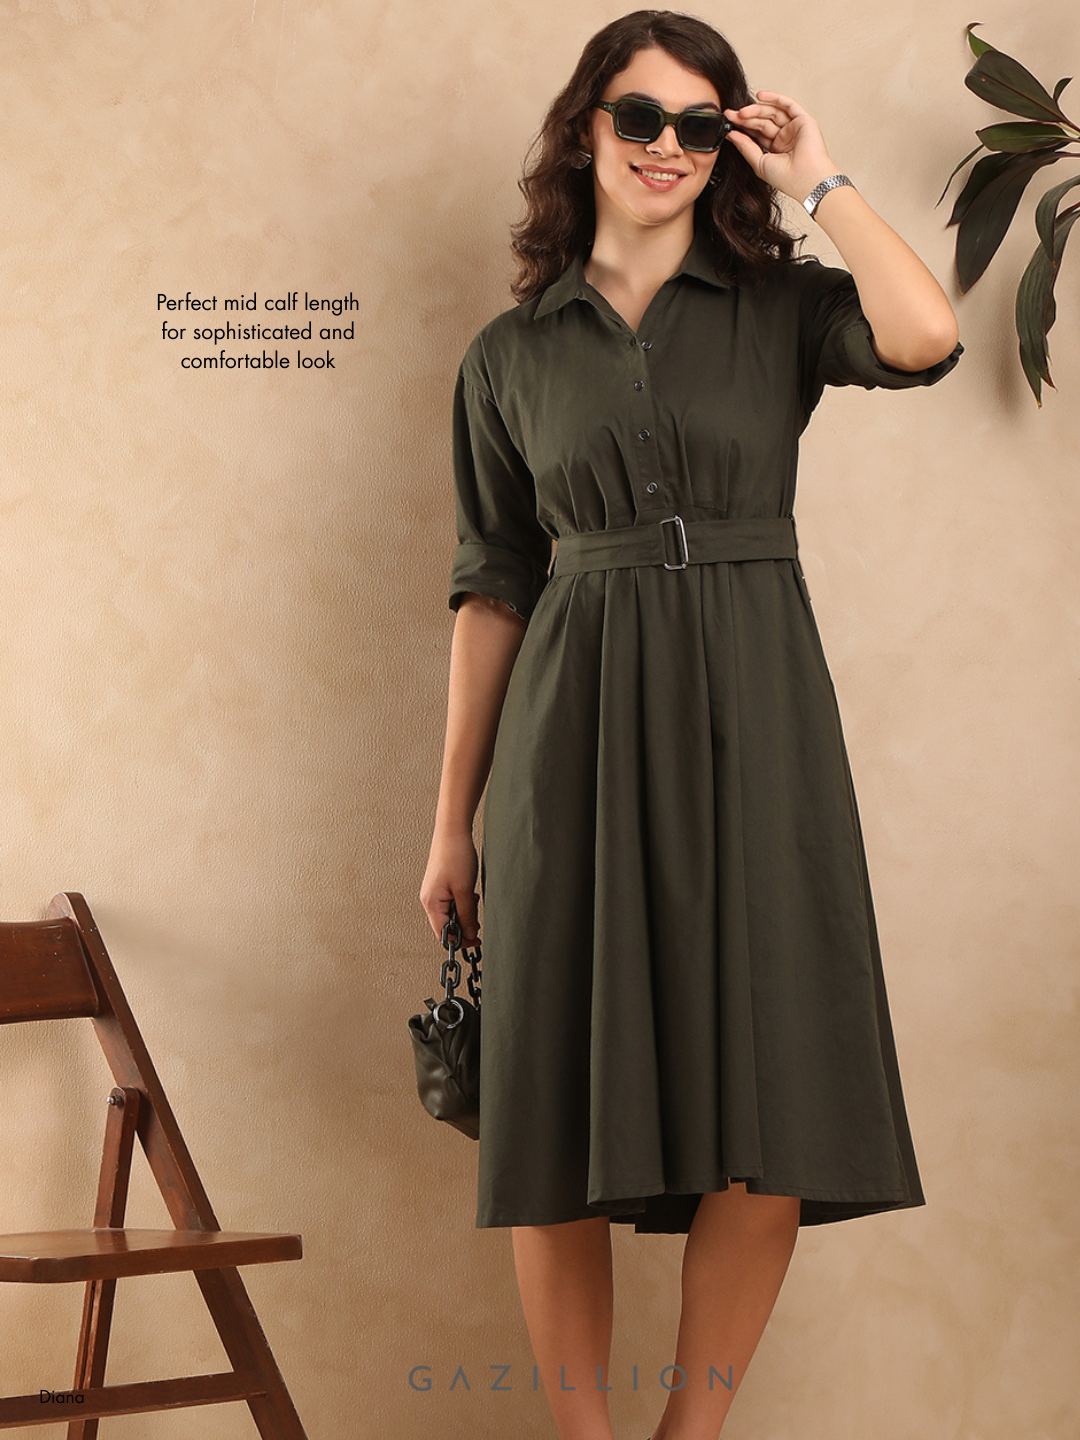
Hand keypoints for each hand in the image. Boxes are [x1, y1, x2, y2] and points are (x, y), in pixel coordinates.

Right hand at [420, 827, 481, 948]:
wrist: (453, 832)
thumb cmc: (455, 855)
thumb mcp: (464, 890)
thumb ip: (467, 914)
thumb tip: (469, 934)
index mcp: (431, 903)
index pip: (442, 934)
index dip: (459, 940)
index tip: (475, 940)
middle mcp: (429, 899)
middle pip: (445, 926)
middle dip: (463, 926)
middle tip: (478, 922)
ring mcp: (434, 892)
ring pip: (449, 914)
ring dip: (464, 914)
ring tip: (474, 901)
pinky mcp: (441, 886)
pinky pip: (451, 903)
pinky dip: (462, 904)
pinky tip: (471, 895)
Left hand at [723, 90, 839, 204]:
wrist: (804, 179)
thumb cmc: (786, 178)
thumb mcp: (759, 162)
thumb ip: (745, 147)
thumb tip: (730, 134)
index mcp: (776, 148)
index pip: (757, 132)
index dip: (743, 126)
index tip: (728, 122)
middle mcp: (785, 137)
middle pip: (763, 121)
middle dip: (746, 117)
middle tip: (731, 115)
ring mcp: (794, 128)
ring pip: (772, 112)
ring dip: (756, 109)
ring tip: (741, 112)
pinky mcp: (803, 120)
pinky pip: (788, 104)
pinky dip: (775, 98)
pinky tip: (760, 96)